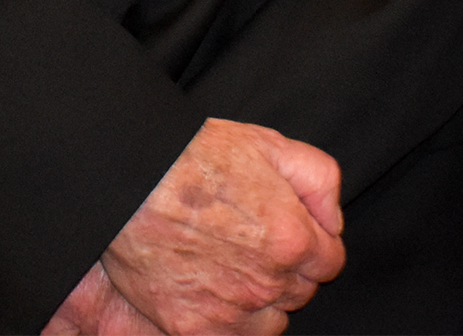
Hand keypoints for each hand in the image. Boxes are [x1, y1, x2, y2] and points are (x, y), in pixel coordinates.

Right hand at [62, 117, 345, 335]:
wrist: (131, 179)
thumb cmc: (196, 156)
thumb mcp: (271, 145)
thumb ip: (320, 181)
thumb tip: (332, 221)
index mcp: (292, 239)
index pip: (329, 262)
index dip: (312, 243)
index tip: (290, 231)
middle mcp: (267, 283)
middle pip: (299, 293)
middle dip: (286, 270)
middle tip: (253, 241)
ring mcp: (230, 311)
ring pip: (269, 322)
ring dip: (259, 301)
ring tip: (231, 265)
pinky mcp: (193, 328)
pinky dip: (226, 319)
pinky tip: (209, 286)